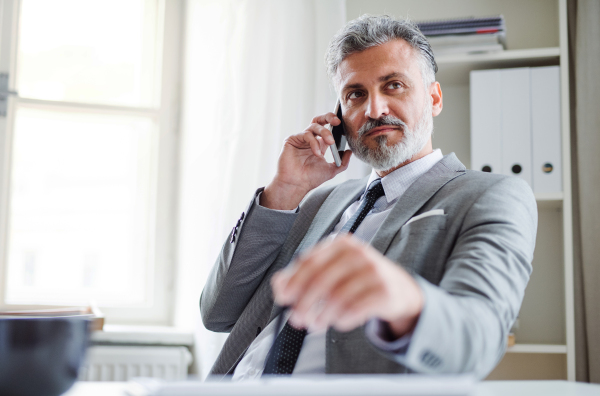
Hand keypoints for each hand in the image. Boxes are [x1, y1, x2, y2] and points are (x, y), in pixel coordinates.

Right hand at [261, 113, 351, 209]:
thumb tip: (349, 151)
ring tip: (331, 143)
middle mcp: (310, 139)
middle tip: (337, 121)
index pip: (327, 127)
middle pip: (319, 120)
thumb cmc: (310, 178)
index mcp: (319, 144)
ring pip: (314, 126)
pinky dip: (314, 142)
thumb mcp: (332, 170)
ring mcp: (300, 139)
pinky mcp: (292, 140)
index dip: (335, 124)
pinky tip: (317, 153)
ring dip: (324, 133)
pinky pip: (305, 134)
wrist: (296, 185)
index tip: (344, 126)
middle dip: (328, 117)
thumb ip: (342, 162)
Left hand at [271, 234, 423, 336]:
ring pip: (337, 298)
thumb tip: (279, 286)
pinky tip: (339, 323)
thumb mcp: (332, 270)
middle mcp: (358, 253)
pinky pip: (355, 310)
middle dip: (305, 304)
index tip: (283, 299)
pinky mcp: (385, 291)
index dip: (293, 282)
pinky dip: (342, 320)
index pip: (310, 262)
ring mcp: (373, 272)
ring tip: (317, 324)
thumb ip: (303, 275)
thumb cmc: (358, 279)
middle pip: (321, 281)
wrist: (399, 289)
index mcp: (341, 244)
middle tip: (297, 320)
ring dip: (322, 316)